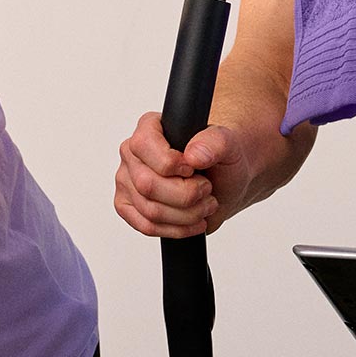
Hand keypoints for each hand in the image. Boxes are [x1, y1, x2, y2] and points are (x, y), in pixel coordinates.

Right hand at [113, 113, 250, 238]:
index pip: (144, 146)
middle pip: (147, 185)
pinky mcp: (129, 206)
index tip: (193, 169)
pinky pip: (146, 226)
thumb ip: (215, 142)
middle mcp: (132, 153)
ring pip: (150, 210)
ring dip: (187, 214)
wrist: (224, 181)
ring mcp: (127, 181)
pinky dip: (176, 229)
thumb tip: (193, 155)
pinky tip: (193, 221)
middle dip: (186, 195)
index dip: (171, 164)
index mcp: (149, 127)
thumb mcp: (228, 144)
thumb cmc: (222, 159)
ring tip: (205, 205)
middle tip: (206, 189)